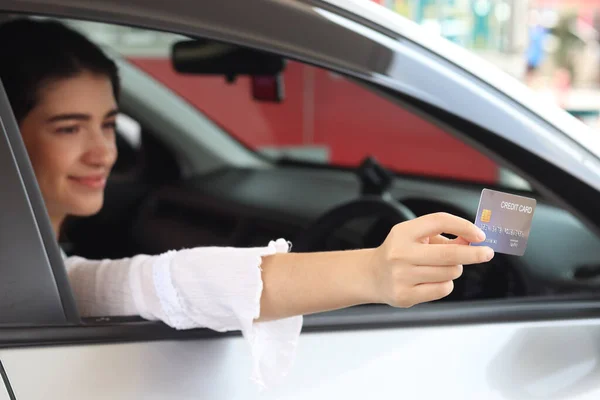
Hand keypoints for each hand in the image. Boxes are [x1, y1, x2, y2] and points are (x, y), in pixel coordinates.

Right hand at [367, 212, 492, 307]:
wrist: (372, 275)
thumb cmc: (399, 252)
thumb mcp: (416, 237)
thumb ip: (444, 238)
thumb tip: (473, 242)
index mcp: (403, 232)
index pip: (439, 221)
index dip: (463, 226)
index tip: (479, 234)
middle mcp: (400, 253)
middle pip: (449, 253)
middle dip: (474, 253)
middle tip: (487, 253)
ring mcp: (402, 276)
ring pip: (449, 272)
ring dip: (454, 269)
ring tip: (442, 267)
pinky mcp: (405, 295)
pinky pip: (442, 289)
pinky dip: (445, 284)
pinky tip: (433, 280)